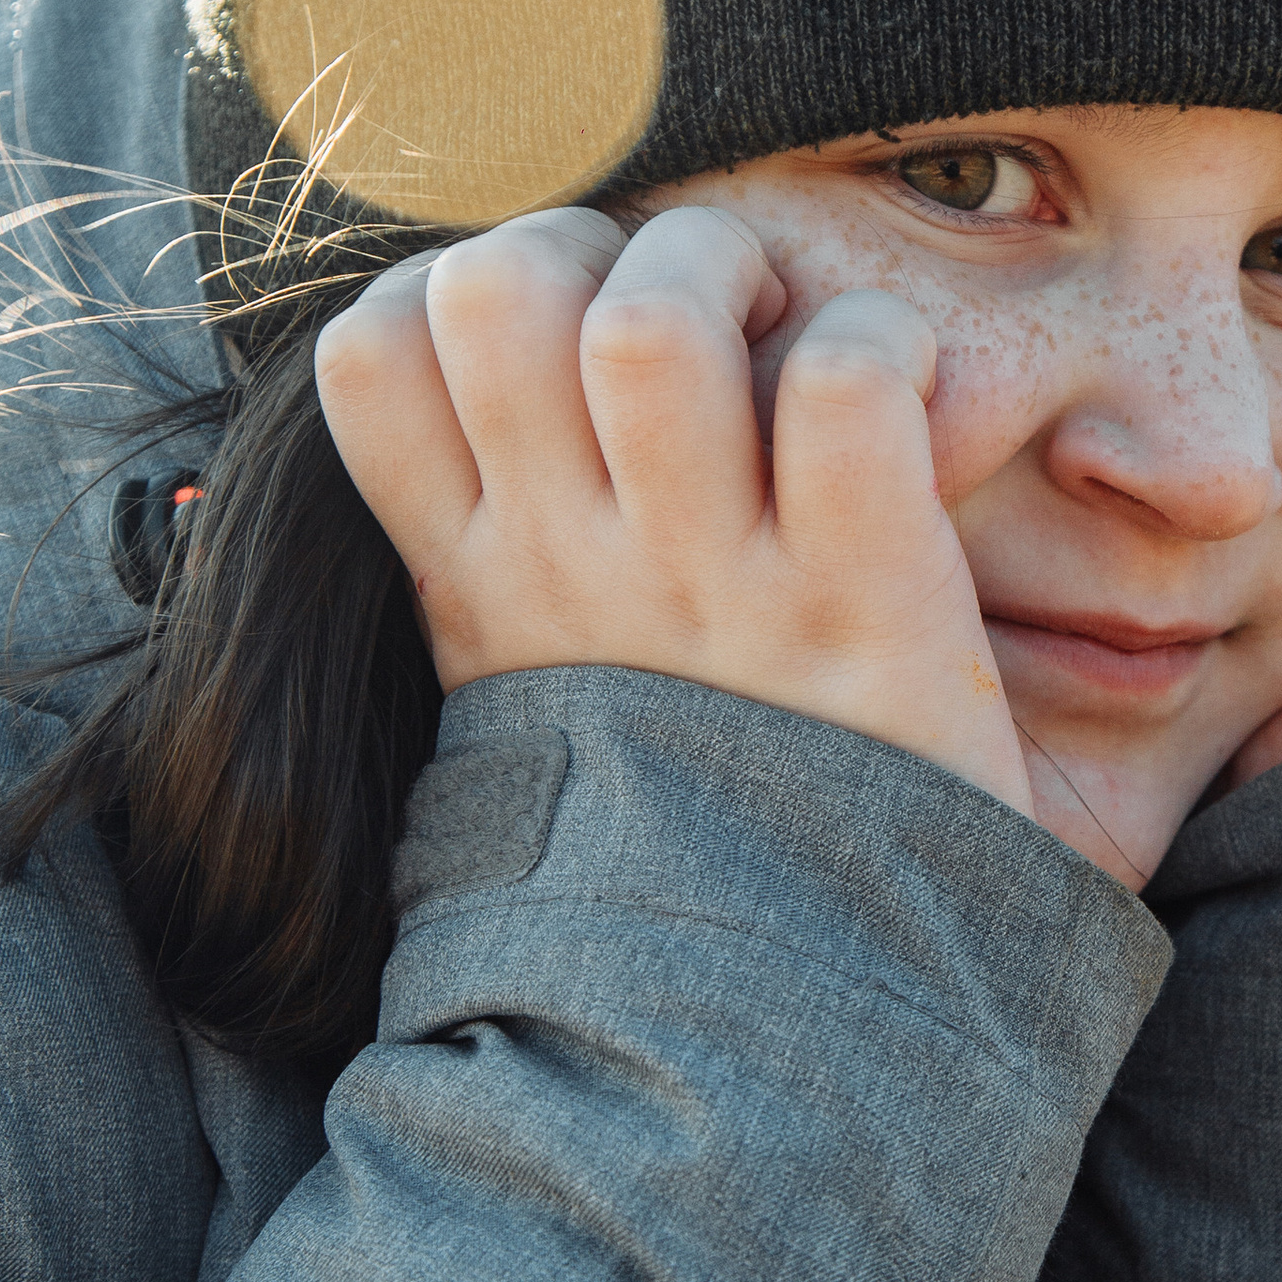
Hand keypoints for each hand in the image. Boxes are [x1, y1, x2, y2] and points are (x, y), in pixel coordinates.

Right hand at [314, 206, 1032, 815]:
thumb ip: (508, 560)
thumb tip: (504, 402)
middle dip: (592, 242)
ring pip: (651, 316)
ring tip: (783, 333)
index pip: (371, 354)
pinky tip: (910, 403)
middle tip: (685, 313)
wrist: (788, 1039)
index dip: (455, 285)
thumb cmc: (695, 836)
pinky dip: (885, 346)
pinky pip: (844, 380)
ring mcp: (712, 587)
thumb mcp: (541, 703)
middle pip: (493, 292)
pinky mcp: (861, 605)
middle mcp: (579, 572)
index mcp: (487, 589)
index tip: (550, 333)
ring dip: (729, 272)